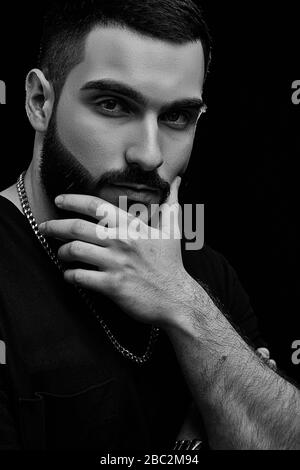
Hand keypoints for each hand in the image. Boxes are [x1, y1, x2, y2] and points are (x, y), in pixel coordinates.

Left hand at [38, 177, 193, 327]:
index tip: (59, 200)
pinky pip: (80, 277)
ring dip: (62, 251)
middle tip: (45, 227)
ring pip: (75, 250)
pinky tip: (69, 275)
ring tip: (61, 253)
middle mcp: (122, 242)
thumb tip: (177, 181)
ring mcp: (116, 264)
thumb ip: (172, 204)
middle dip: (55, 226)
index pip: (96, 206)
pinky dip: (69, 275)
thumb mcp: (173, 231)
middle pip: (78, 227)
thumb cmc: (172, 265)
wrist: (176, 299)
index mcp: (133, 227)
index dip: (73, 200)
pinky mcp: (112, 286)